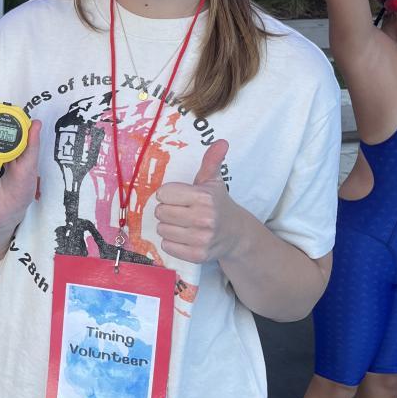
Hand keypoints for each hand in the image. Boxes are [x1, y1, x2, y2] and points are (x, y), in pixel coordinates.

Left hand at [154, 139, 231, 263]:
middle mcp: (204, 219)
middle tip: (181, 211)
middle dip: (167, 210)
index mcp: (204, 197)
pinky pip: (166, 246)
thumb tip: (221, 142)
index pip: (163, 193)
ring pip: (162, 229)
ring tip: (183, 224)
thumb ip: (212, 161)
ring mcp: (201, 239)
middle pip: (160, 212)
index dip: (168, 194)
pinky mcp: (197, 255)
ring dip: (168, 227)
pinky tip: (184, 237)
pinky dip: (171, 242)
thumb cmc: (218, 204)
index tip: (180, 197)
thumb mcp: (213, 181)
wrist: (235, 234)